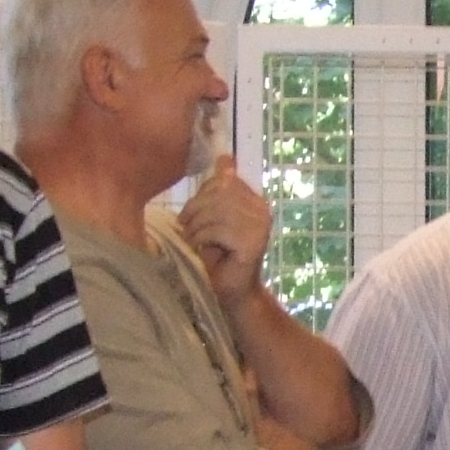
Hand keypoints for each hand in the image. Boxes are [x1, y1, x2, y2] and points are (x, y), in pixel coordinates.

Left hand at [182, 154, 272, 303]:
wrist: (230, 293)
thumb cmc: (217, 257)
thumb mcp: (213, 218)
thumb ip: (217, 191)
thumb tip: (225, 157)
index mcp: (255, 200)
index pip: (223, 180)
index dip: (202, 195)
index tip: (193, 216)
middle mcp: (262, 209)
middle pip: (219, 192)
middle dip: (195, 210)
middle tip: (187, 229)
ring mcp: (261, 225)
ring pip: (216, 210)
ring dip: (196, 227)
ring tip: (193, 241)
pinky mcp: (254, 241)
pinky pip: (218, 228)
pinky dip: (202, 239)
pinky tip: (201, 250)